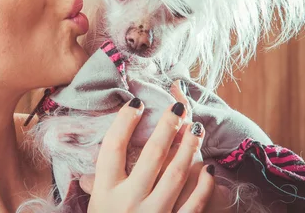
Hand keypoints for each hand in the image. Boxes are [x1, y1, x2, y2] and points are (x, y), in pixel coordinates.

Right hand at [86, 95, 214, 212]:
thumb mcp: (96, 207)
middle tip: (177, 107)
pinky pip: (193, 205)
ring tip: (195, 128)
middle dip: (166, 127)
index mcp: (105, 193)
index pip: (112, 148)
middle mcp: (127, 202)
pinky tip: (208, 168)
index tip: (137, 102)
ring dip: (188, 148)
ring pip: (175, 174)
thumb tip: (102, 152)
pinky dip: (203, 186)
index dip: (124, 122)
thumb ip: (98, 182)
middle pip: (151, 155)